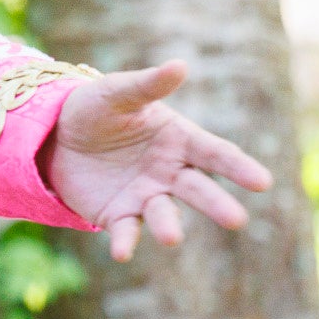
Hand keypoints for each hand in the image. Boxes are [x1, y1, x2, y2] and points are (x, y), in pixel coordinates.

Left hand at [43, 60, 275, 261]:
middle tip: (236, 220)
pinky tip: (122, 253)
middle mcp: (170, 172)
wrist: (56, 134)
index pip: (216, 154)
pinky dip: (126, 241)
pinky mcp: (117, 214)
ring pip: (164, 213)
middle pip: (198, 189)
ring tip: (172, 238)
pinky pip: (125, 229)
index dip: (239, 167)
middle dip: (216, 204)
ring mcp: (146, 195)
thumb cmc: (96, 108)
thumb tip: (180, 65)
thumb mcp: (117, 92)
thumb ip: (147, 85)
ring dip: (169, 225)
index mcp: (180, 140)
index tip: (263, 182)